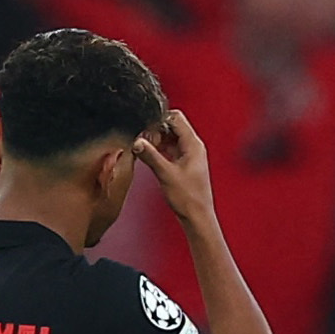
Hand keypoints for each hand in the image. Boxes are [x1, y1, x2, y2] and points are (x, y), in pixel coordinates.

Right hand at [132, 109, 216, 223]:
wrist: (197, 216)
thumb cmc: (188, 198)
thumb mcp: (165, 174)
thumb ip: (150, 155)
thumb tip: (137, 141)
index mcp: (193, 144)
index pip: (176, 118)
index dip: (159, 119)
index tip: (145, 127)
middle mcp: (193, 146)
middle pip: (172, 126)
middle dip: (155, 130)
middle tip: (143, 141)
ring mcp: (188, 154)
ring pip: (169, 137)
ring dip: (156, 140)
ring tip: (144, 148)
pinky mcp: (183, 163)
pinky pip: (169, 148)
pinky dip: (159, 149)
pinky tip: (148, 156)